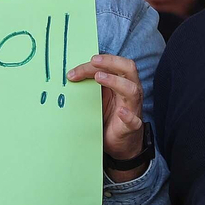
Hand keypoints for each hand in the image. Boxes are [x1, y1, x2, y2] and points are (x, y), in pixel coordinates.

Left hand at [66, 53, 146, 176]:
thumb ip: (90, 84)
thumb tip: (70, 74)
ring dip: (115, 81)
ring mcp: (132, 108)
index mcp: (122, 81)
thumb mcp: (98, 96)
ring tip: (98, 78)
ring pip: (131, 90)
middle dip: (110, 62)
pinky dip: (128, 115)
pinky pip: (133, 120)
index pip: (113, 64)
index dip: (95, 63)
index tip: (75, 70)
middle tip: (93, 61)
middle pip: (128, 69)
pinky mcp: (132, 126)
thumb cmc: (109, 114)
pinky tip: (121, 112)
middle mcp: (130, 91)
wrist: (120, 142)